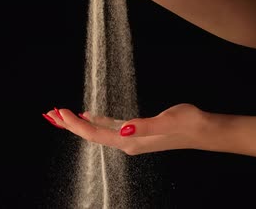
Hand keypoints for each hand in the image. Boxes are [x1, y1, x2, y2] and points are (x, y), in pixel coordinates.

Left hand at [43, 104, 206, 154]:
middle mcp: (127, 143)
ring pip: (98, 131)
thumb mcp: (166, 121)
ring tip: (63, 115)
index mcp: (130, 141)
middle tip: (51, 113)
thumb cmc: (187, 124)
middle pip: (91, 135)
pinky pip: (109, 128)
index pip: (95, 134)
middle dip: (70, 125)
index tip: (61, 112)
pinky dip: (96, 122)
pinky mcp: (136, 132)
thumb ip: (144, 126)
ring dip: (80, 123)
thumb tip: (123, 130)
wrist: (203, 131)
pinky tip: (89, 116)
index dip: (76, 124)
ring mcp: (131, 138)